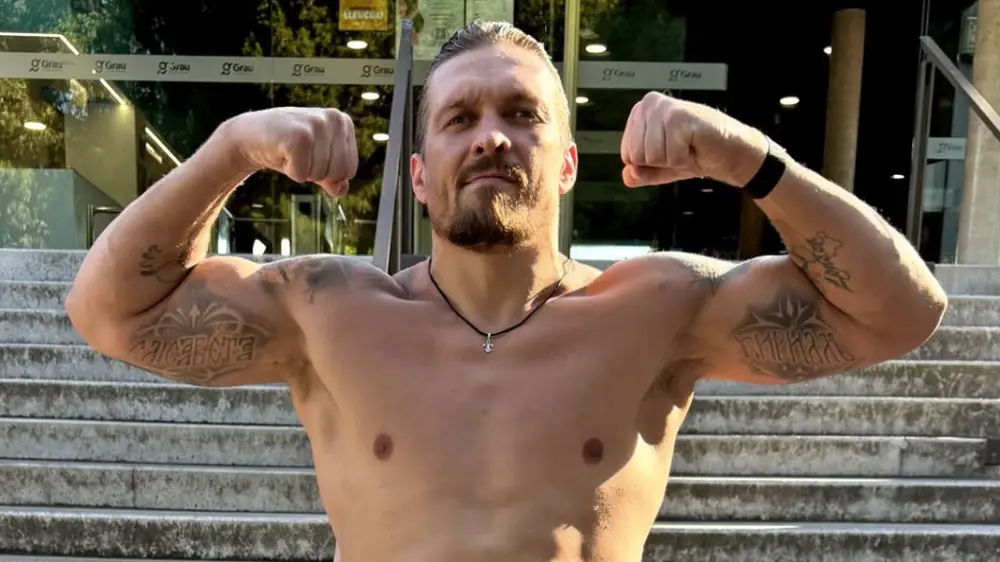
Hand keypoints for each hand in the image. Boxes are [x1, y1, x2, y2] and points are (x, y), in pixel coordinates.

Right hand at [225, 107, 358, 196]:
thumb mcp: (316, 160)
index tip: (312, 156)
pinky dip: (290, 171)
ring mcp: (317, 125)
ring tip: (290, 152)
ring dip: (302, 171)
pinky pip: (302, 174)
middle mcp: (334, 119)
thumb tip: (342, 190)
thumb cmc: (287, 146)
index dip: (328, 172)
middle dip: (316, 173)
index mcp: (343, 122)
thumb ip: (335, 176)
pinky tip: (282, 153)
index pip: (350, 169)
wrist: (251, 134)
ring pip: (320, 174)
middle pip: (338, 173)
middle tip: (300, 155)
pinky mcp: (299, 137)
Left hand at [620, 92, 767, 187]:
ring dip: (673, 159)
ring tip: (686, 146)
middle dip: (660, 161)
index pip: (626, 153)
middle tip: (679, 148)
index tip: (667, 150)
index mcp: (640, 112)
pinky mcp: (678, 118)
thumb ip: (639, 173)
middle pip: (636, 156)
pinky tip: (694, 145)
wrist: (729, 152)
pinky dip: (684, 159)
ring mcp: (663, 109)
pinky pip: (670, 157)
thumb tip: (628, 175)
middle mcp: (649, 105)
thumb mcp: (659, 167)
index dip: (649, 162)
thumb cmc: (695, 153)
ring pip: (652, 157)